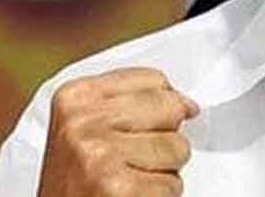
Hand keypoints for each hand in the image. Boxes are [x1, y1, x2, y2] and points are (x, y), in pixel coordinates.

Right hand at [37, 67, 198, 196]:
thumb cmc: (75, 181)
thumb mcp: (86, 128)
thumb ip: (130, 104)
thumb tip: (188, 105)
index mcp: (75, 97)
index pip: (154, 80)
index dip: (159, 108)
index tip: (139, 128)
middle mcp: (83, 122)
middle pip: (172, 109)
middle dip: (164, 137)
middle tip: (131, 161)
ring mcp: (100, 154)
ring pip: (178, 148)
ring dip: (163, 170)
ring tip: (129, 180)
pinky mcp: (118, 188)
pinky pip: (172, 184)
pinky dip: (161, 196)